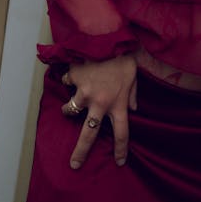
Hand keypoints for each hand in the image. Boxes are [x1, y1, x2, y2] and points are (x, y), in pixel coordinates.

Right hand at [61, 55, 137, 169]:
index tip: (119, 162)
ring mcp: (84, 92)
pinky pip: (67, 84)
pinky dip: (69, 81)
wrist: (107, 36)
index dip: (121, 150)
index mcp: (118, 104)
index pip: (122, 133)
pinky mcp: (74, 80)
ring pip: (70, 110)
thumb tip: (133, 109)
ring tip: (69, 106)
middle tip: (74, 165)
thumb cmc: (123, 57)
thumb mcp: (133, 77)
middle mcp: (100, 103)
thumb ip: (132, 95)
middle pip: (89, 135)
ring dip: (68, 109)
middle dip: (80, 152)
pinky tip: (74, 74)